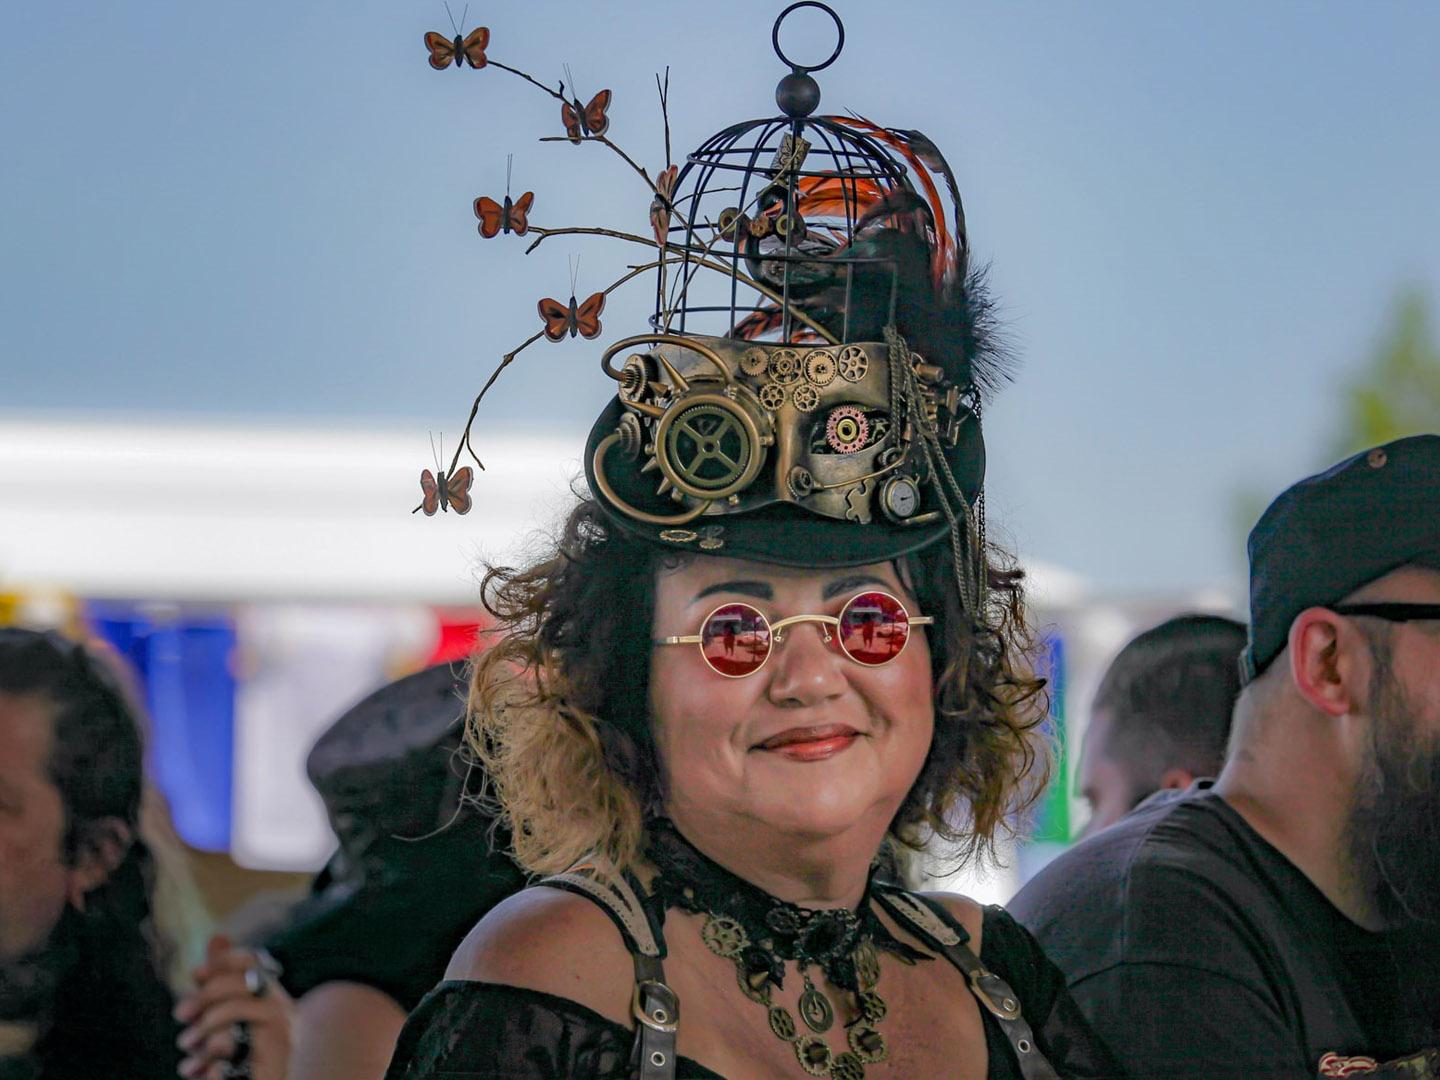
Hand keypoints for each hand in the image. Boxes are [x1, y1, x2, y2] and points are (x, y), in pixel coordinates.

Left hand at [174, 935, 294, 1079]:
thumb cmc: (244, 1053)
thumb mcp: (230, 1014)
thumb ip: (224, 979)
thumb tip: (217, 936)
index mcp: (273, 994)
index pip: (251, 962)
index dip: (221, 963)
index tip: (195, 974)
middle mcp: (284, 1008)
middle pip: (238, 985)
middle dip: (203, 997)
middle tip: (180, 1014)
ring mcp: (280, 1034)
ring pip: (231, 1018)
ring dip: (200, 1034)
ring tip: (187, 1046)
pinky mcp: (269, 1060)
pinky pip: (229, 1052)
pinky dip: (207, 1063)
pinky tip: (195, 1069)